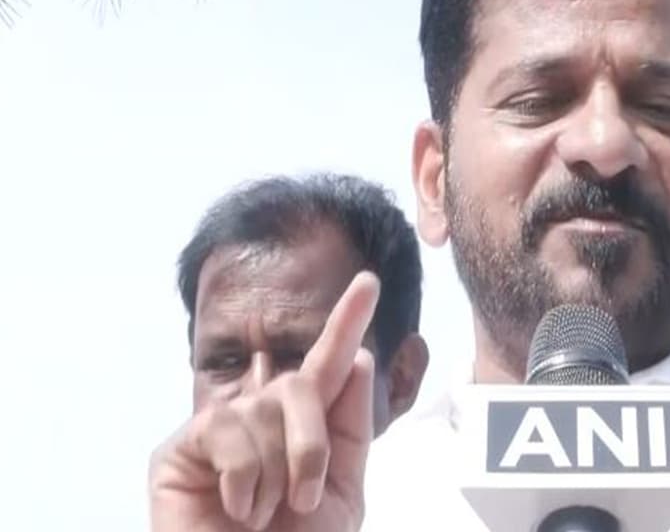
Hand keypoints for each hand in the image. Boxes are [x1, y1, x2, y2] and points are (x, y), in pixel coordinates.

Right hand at [149, 271, 379, 530]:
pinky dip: (244, 477)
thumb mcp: (339, 495)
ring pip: (265, 407)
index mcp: (303, 429)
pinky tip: (234, 509)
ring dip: (276, 475)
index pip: (327, 367)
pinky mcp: (179, 449)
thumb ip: (349, 430)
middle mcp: (260, 419)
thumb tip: (357, 357)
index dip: (345, 323)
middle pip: (300, 383)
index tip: (369, 282)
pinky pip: (226, 427)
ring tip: (259, 516)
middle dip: (312, 443)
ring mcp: (218, 432)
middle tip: (302, 499)